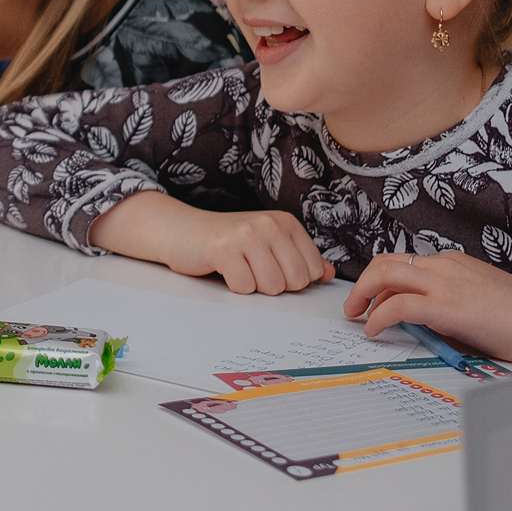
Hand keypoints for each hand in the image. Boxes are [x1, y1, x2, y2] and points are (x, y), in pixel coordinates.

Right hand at [88, 191, 333, 294]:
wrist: (182, 231)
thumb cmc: (228, 243)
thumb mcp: (268, 245)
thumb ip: (300, 258)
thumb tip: (329, 273)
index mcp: (286, 223)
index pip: (313, 271)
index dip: (292, 280)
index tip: (270, 268)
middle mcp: (269, 224)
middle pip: (295, 282)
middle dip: (274, 286)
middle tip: (252, 270)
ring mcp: (246, 234)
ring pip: (271, 287)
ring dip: (253, 287)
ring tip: (239, 270)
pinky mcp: (223, 249)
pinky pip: (244, 287)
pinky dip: (234, 287)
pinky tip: (224, 270)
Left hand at [342, 250, 511, 365]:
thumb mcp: (478, 303)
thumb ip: (448, 306)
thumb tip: (420, 324)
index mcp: (453, 263)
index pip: (404, 265)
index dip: (382, 283)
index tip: (373, 300)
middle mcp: (445, 266)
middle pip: (386, 263)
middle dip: (363, 284)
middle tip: (354, 306)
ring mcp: (445, 283)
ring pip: (385, 274)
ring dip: (364, 295)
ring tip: (358, 317)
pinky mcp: (447, 306)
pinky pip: (398, 305)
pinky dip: (379, 317)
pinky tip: (376, 330)